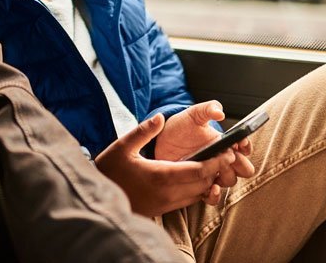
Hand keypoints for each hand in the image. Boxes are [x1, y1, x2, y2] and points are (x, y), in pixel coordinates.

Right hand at [93, 113, 238, 216]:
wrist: (98, 197)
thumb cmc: (109, 170)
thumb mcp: (123, 146)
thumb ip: (144, 131)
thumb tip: (160, 117)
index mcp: (160, 175)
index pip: (198, 171)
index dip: (216, 162)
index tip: (227, 152)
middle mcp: (167, 192)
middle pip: (202, 183)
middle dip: (217, 171)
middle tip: (227, 157)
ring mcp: (165, 203)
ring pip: (197, 194)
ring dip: (208, 181)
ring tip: (215, 166)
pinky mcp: (162, 209)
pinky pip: (188, 200)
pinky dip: (197, 190)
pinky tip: (197, 178)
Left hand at [154, 101, 255, 189]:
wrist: (161, 140)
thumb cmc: (181, 126)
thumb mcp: (194, 114)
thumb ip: (208, 109)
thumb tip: (220, 112)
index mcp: (224, 143)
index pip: (244, 148)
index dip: (245, 146)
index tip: (239, 143)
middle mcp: (222, 159)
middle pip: (243, 168)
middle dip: (240, 165)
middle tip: (229, 158)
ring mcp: (211, 173)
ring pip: (229, 181)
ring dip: (226, 177)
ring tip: (217, 170)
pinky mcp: (199, 184)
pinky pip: (213, 197)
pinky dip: (215, 195)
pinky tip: (212, 188)